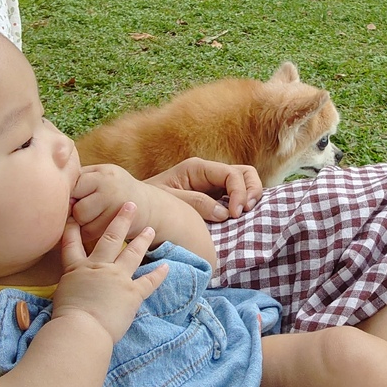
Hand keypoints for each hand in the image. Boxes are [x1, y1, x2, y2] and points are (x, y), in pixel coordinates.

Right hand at [55, 203, 166, 343]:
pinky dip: (159, 274)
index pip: (72, 244)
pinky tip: (167, 266)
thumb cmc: (65, 319)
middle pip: (110, 238)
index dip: (73, 228)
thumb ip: (70, 289)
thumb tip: (71, 295)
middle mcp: (98, 268)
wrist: (81, 329)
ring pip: (132, 253)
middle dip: (121, 220)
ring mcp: (117, 278)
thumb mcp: (61, 297)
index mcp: (77, 270)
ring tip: (150, 229)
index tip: (77, 214)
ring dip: (142, 240)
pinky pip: (149, 281)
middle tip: (130, 205)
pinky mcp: (132, 292)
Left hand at [72, 165, 151, 244]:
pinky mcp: (118, 227)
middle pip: (78, 208)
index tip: (69, 198)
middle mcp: (111, 190)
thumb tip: (54, 190)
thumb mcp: (102, 173)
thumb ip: (81, 178)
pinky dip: (86, 233)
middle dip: (74, 212)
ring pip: (82, 223)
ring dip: (79, 224)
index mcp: (103, 174)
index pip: (73, 186)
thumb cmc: (116, 188)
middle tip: (79, 210)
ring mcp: (116, 210)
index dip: (67, 195)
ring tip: (87, 218)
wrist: (148, 204)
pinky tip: (92, 226)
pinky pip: (90, 234)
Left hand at [144, 157, 262, 220]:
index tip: (234, 215)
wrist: (135, 207)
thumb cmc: (148, 202)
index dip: (239, 192)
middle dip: (251, 190)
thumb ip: (195, 203)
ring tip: (244, 215)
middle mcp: (208, 173)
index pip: (230, 174)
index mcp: (197, 168)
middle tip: (243, 213)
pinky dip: (243, 204)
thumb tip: (224, 213)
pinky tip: (239, 218)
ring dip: (250, 196)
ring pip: (244, 182)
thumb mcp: (169, 201)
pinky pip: (235, 195)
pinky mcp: (214, 197)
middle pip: (244, 173)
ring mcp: (213, 184)